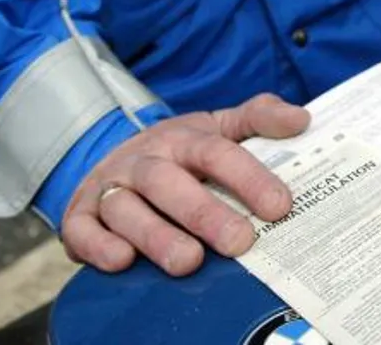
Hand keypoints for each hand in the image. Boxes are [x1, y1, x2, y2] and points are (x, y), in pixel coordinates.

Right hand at [60, 94, 309, 275]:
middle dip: (205, 213)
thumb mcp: (218, 127)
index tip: (279, 205)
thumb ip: (259, 119)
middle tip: (240, 242)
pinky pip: (81, 230)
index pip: (216, 153)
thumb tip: (301, 120)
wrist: (116, 158)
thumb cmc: (180, 153)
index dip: (248, 178)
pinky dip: (98, 246)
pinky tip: (123, 261)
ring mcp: (109, 188)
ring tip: (188, 261)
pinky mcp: (79, 216)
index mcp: (182, 139)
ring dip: (155, 236)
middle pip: (169, 183)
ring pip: (126, 209)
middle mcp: (144, 162)